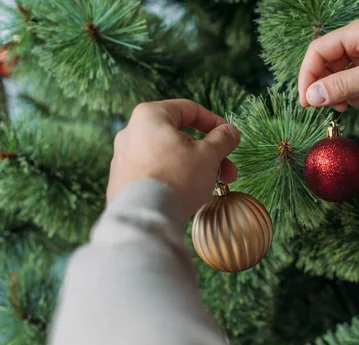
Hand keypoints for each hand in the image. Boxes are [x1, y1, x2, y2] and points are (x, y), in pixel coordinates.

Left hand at [107, 99, 239, 216]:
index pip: (189, 110)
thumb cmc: (177, 178)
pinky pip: (156, 173)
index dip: (215, 123)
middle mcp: (132, 132)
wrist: (144, 217)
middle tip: (228, 171)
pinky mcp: (122, 181)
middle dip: (209, 154)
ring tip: (213, 186)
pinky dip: (175, 179)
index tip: (230, 138)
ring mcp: (124, 158)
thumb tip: (230, 132)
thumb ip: (222, 139)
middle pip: (180, 137)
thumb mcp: (208, 155)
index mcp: (150, 116)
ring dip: (195, 168)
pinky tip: (190, 195)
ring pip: (169, 156)